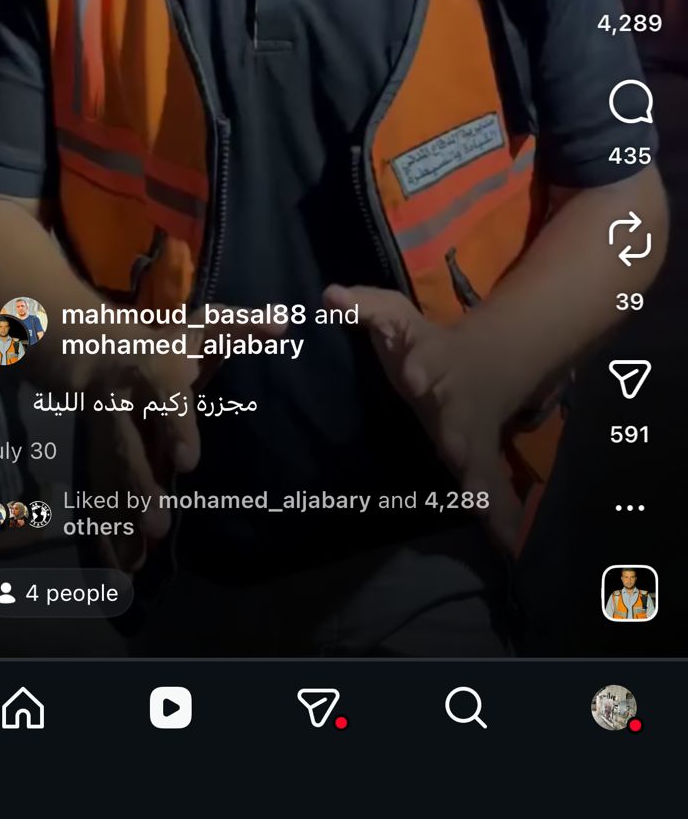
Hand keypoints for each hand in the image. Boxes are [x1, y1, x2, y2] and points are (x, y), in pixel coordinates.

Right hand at [82, 309, 265, 573]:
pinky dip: (105, 533)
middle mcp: (122, 404)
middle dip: (139, 486)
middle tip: (158, 524)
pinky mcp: (95, 459)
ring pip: (108, 479)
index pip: (164, 396)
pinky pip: (97, 496)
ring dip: (121, 519)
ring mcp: (104, 435)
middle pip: (127, 446)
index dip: (174, 426)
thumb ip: (242, 326)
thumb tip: (285, 323)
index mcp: (152, 368)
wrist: (87, 346)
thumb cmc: (161, 340)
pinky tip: (119, 568)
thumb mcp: (201, 327)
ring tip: (138, 560)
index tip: (188, 462)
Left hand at [324, 284, 523, 551]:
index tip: (414, 377)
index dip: (420, 367)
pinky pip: (493, 489)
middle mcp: (454, 400)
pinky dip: (502, 516)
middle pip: (457, 417)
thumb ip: (363, 307)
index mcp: (432, 363)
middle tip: (455, 449)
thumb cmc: (424, 348)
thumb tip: (328, 295)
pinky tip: (510, 545)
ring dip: (480, 480)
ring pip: (477, 454)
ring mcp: (469, 433)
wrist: (487, 364)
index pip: (424, 361)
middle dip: (455, 434)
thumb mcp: (395, 318)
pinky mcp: (478, 459)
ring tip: (481, 504)